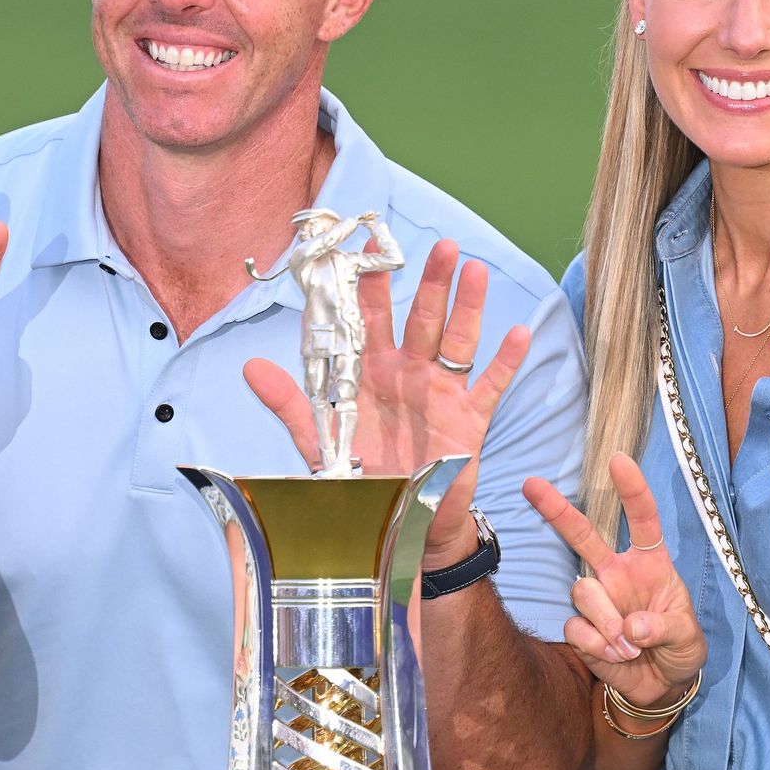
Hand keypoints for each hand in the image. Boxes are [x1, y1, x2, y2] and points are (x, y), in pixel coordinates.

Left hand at [244, 239, 529, 568]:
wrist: (396, 524)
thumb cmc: (359, 477)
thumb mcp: (320, 439)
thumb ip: (291, 402)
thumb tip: (250, 368)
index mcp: (371, 373)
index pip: (370, 318)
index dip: (370, 283)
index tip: (370, 247)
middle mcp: (408, 374)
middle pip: (422, 318)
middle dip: (431, 282)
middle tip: (441, 245)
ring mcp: (442, 393)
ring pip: (457, 341)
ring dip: (467, 307)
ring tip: (474, 271)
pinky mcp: (469, 419)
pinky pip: (490, 385)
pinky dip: (506, 361)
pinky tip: (519, 332)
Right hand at [525, 456, 704, 711]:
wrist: (661, 686)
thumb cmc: (680, 649)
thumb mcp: (688, 638)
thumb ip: (665, 628)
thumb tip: (633, 626)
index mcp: (650, 564)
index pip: (642, 520)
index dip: (632, 491)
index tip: (619, 461)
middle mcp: (617, 574)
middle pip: (583, 535)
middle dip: (556, 509)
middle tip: (530, 484)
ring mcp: (596, 599)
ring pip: (583, 591)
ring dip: (607, 622)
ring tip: (629, 647)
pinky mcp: (581, 628)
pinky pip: (576, 627)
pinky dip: (598, 645)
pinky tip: (615, 656)